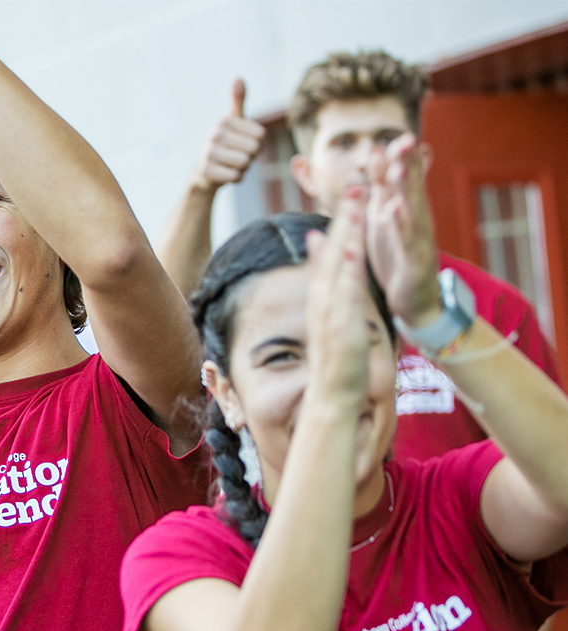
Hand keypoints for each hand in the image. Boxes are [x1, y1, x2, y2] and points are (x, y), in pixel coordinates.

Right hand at [191, 80, 264, 192]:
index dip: (258, 144)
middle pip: (254, 149)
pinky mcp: (206, 170)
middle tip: (238, 156)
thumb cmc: (226, 144)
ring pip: (245, 163)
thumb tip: (237, 77)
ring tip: (232, 164)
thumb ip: (237, 100)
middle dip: (251, 157)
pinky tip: (226, 173)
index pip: (261, 135)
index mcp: (224, 120)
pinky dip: (236, 178)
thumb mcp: (232, 120)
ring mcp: (209, 152)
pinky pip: (236, 176)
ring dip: (244, 168)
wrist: (204, 172)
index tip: (244, 144)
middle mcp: (215, 134)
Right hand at [305, 189, 371, 404]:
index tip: (350, 198)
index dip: (340, 226)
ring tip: (355, 206)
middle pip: (332, 255)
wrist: (332, 397)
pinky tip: (351, 250)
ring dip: (345, 236)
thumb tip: (330, 281)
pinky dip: (346, 272)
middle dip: (344, 220)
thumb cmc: (338, 364)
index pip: (330, 258)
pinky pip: (343, 294)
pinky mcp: (340, 327)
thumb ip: (334, 298)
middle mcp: (323, 303)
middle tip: (354, 185)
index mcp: (324, 302)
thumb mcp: (336, 325)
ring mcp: (329, 314)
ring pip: (337, 268)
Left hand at [366, 133, 439, 326]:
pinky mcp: (413, 261)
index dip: (400, 158)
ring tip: (397, 170)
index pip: (404, 178)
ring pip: (410, 211)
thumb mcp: (385, 217)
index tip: (395, 135)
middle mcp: (415, 221)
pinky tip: (394, 209)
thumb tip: (375, 153)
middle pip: (411, 188)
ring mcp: (417, 240)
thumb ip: (381, 187)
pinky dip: (399, 225)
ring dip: (405, 190)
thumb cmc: (398, 255)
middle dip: (407, 164)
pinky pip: (405, 242)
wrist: (415, 301)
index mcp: (405, 210)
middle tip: (404, 139)